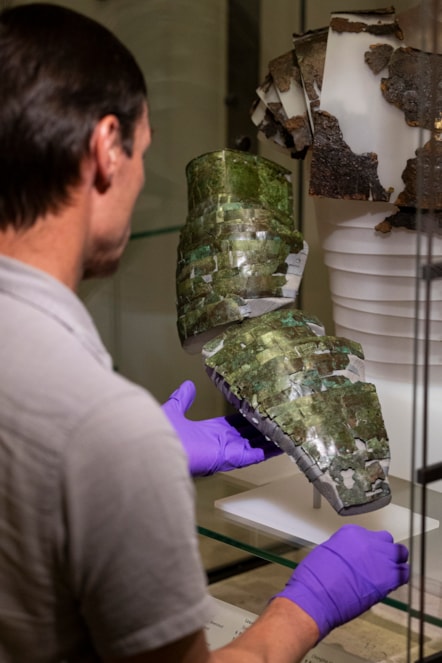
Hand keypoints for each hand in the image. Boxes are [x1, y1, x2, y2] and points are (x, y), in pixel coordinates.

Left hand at [162, 380, 280, 475]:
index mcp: (210, 431)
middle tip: (282, 419)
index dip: (248, 417)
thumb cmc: (162, 431)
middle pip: (249, 434)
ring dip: (271, 439)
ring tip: (289, 431)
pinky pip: (253, 454)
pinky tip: (283, 444)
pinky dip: (268, 450)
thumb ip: (182, 399)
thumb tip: (188, 385)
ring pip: (255, 444)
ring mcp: (227, 451)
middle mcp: (221, 441)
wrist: (156, 447)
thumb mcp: (174, 410)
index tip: (260, 410)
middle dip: (264, 427)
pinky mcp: (229, 458)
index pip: (234, 424)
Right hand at [273, 524, 408, 640]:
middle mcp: (369, 541)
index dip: (368, 547)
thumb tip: (352, 557)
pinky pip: (404, 573)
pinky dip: (400, 577)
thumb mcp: (327, 551)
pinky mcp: (389, 577)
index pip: (369, 535)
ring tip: (387, 573)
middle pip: (386, 540)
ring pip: (400, 553)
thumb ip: (345, 549)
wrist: (317, 595)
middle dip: (384, 550)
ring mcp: (381, 558)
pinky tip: (391, 583)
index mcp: (352, 532)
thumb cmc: (315, 577)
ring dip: (395, 561)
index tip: (366, 556)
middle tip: (378, 563)